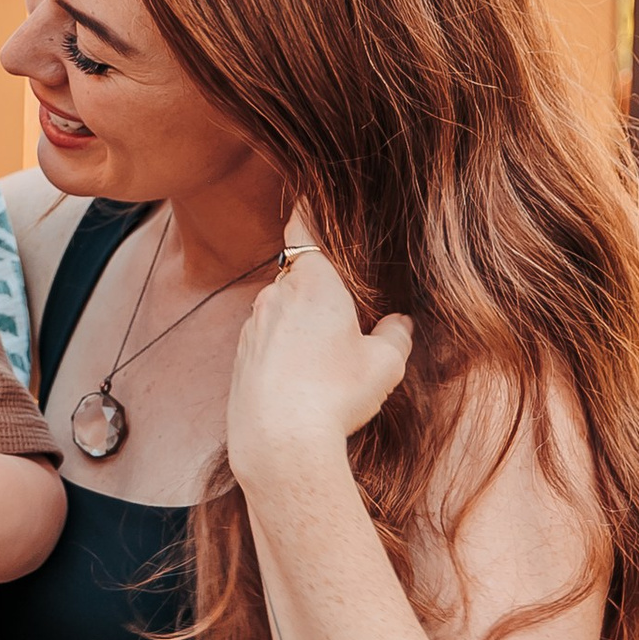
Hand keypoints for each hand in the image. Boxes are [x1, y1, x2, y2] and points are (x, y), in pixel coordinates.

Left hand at [226, 223, 412, 492]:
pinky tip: (300, 385)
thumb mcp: (385, 364)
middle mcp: (275, 296)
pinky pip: (264, 343)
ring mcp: (251, 327)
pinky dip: (281, 353)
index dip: (307, 211)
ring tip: (325, 363)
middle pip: (297, 277)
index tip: (306, 198)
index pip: (303, 228)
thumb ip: (396, 335)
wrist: (279, 441)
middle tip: (345, 316)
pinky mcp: (239, 359)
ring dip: (298, 325)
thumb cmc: (337, 394)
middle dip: (318, 289)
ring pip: (279, 313)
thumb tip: (399, 324)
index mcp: (313, 282)